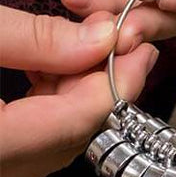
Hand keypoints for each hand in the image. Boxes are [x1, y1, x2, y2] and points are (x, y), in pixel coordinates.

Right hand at [0, 6, 156, 176]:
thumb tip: (102, 40)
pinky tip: (47, 66)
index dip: (119, 82)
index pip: (80, 121)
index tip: (142, 49)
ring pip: (54, 138)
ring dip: (75, 91)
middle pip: (73, 133)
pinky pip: (30, 138)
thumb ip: (37, 38)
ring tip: (81, 42)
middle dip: (102, 83)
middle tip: (119, 39)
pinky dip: (47, 103)